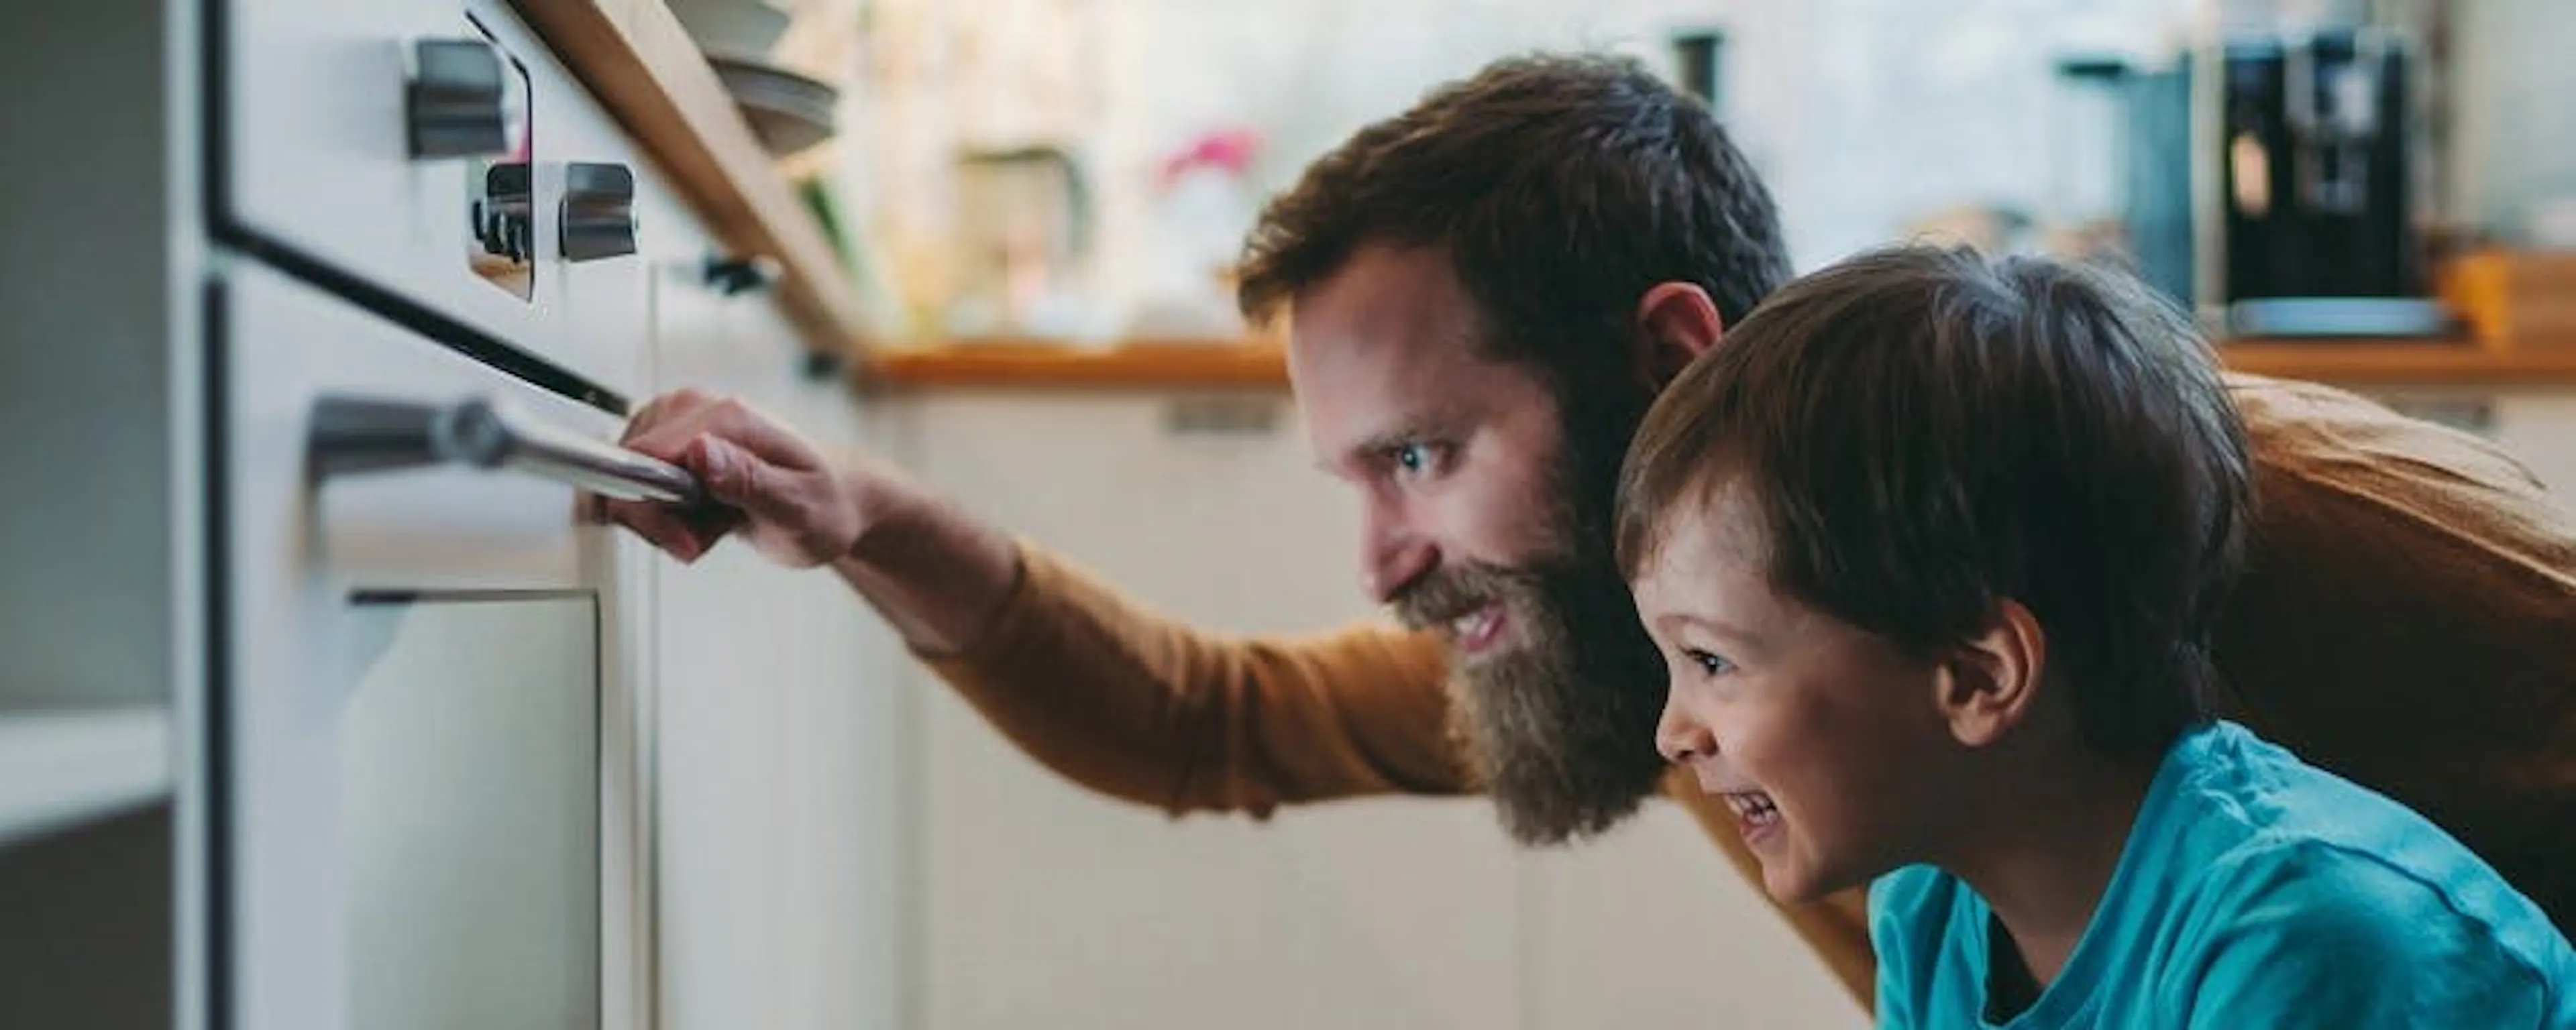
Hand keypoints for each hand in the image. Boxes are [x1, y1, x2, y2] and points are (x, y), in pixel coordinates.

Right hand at [600, 389, 861, 567]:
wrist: (837, 501)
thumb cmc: (825, 504)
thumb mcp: (797, 506)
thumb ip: (749, 480)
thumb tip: (699, 451)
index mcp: (726, 417)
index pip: (644, 457)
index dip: (654, 512)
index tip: (686, 540)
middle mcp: (697, 409)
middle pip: (627, 469)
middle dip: (658, 521)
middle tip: (703, 539)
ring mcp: (680, 424)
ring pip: (629, 482)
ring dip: (663, 520)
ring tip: (712, 525)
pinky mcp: (671, 443)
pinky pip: (638, 486)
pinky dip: (664, 514)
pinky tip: (701, 518)